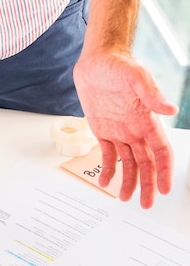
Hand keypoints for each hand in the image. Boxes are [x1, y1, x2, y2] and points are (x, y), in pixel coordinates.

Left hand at [74, 52, 178, 208]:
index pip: (161, 151)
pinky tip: (105, 183)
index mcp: (148, 120)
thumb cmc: (118, 65)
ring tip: (125, 198)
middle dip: (147, 184)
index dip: (164, 170)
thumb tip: (170, 110)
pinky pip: (107, 155)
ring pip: (128, 163)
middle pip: (146, 163)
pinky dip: (108, 169)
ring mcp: (120, 131)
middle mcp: (136, 129)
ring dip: (128, 181)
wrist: (96, 61)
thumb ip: (151, 94)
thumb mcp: (135, 76)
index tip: (164, 188)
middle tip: (146, 204)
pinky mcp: (103, 130)